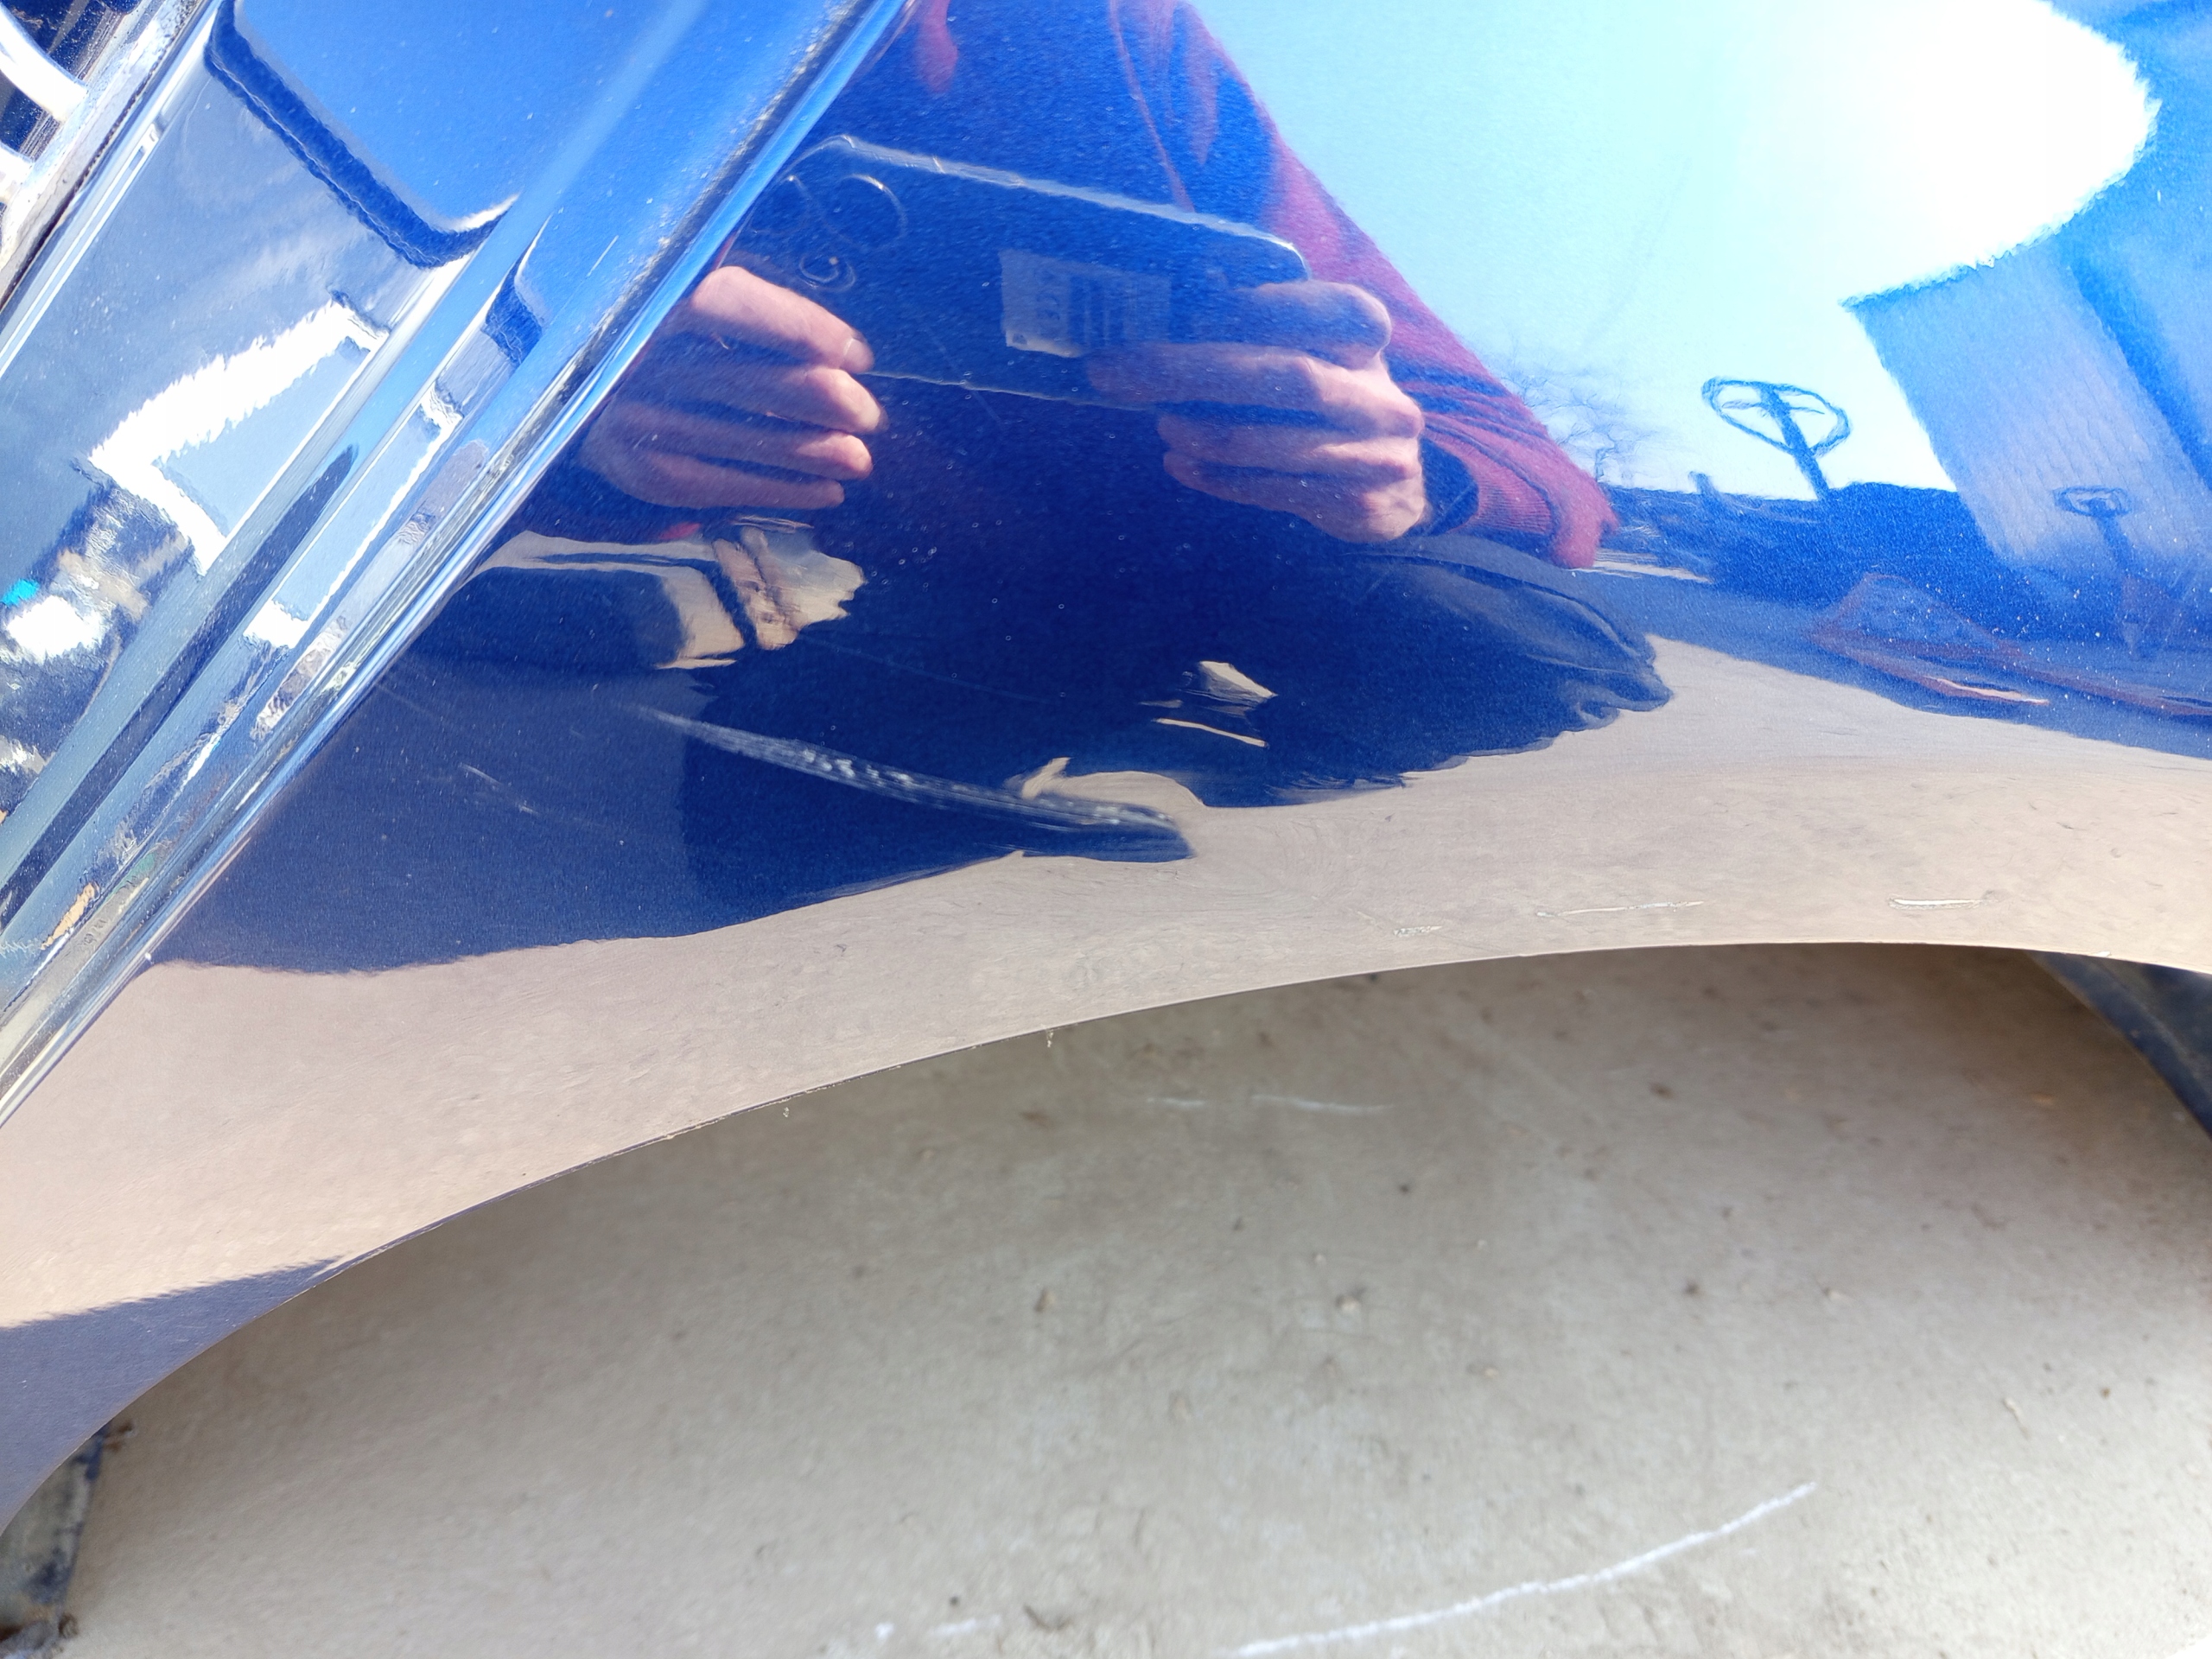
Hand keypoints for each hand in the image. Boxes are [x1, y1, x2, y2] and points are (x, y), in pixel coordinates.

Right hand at [578, 264, 881, 510]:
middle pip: (740, 378)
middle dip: (816, 400)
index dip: (798, 327)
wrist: (562, 392)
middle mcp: (632, 355)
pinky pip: (718, 484)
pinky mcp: (636, 469)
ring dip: (808, 453)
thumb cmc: (650, 339)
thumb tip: (838, 348)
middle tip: (867, 415)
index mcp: (646, 297)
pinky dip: (778, 490)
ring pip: (734, 438)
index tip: (857, 354)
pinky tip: (826, 492)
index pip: (727, 302)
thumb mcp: (682, 301)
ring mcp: (628, 417)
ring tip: (860, 459)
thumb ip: (743, 306)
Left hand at [1086, 281, 1427, 542]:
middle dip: (1194, 371)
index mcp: (1368, 340)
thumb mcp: (1314, 352)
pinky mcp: (1355, 504)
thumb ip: (1263, 327)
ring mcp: (1374, 454)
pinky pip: (1272, 490)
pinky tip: (1177, 463)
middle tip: (1118, 369)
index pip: (1333, 310)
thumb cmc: (1330, 400)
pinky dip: (1218, 478)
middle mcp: (1379, 396)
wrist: (1394, 488)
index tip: (1191, 307)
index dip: (1267, 306)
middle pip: (1288, 375)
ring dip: (1205, 432)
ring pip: (1275, 441)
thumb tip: (1190, 292)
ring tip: (1159, 422)